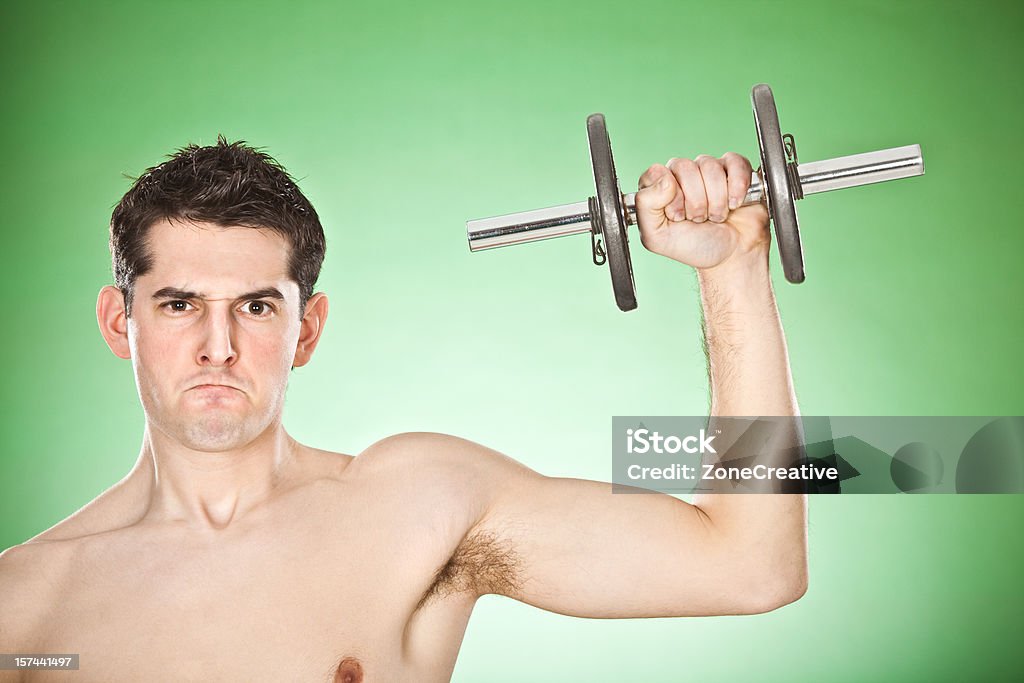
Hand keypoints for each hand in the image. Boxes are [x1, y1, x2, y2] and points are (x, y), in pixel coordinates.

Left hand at [635, 153, 770, 270]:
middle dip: (695, 201)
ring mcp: (708, 170)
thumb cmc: (695, 247)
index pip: (657, 173)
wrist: (732, 256)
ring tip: (717, 216)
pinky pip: (735, 162)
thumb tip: (664, 179)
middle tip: (698, 219)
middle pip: (684, 167)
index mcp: (658, 188)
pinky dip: (737, 186)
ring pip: (709, 166)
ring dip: (716, 199)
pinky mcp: (735, 169)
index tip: (678, 216)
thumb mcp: (656, 237)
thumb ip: (645, 206)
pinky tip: (734, 203)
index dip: (670, 196)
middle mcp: (681, 175)